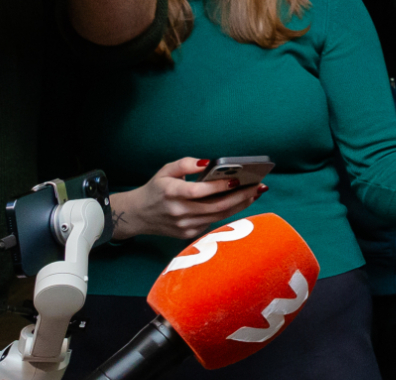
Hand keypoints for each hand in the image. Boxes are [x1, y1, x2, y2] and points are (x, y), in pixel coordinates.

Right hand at [109, 157, 264, 239]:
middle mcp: (178, 212)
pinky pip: (213, 222)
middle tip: (258, 186)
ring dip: (239, 205)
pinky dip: (228, 212)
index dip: (218, 187)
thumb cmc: (156, 189)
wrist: (138, 215)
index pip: (198, 192)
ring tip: (255, 193)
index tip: (237, 179)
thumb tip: (208, 162)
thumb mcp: (166, 170)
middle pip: (215, 206)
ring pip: (218, 216)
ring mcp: (183, 226)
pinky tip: (240, 202)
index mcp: (170, 193)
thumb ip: (186, 164)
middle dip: (240, 196)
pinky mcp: (188, 234)